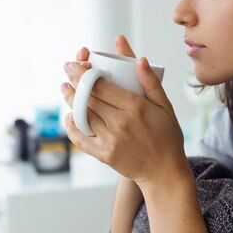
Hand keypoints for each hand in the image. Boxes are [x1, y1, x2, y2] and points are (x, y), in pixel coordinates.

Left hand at [61, 36, 187, 185]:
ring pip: (82, 115)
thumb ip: (151, 82)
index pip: (101, 85)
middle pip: (88, 98)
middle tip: (67, 70)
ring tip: (65, 88)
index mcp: (136, 107)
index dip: (84, 72)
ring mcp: (111, 140)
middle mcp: (121, 122)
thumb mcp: (165, 106)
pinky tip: (70, 116)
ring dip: (70, 100)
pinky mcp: (104, 154)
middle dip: (74, 81)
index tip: (75, 63)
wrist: (164, 172)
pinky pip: (81, 138)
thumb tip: (139, 60)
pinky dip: (72, 127)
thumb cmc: (167, 137)